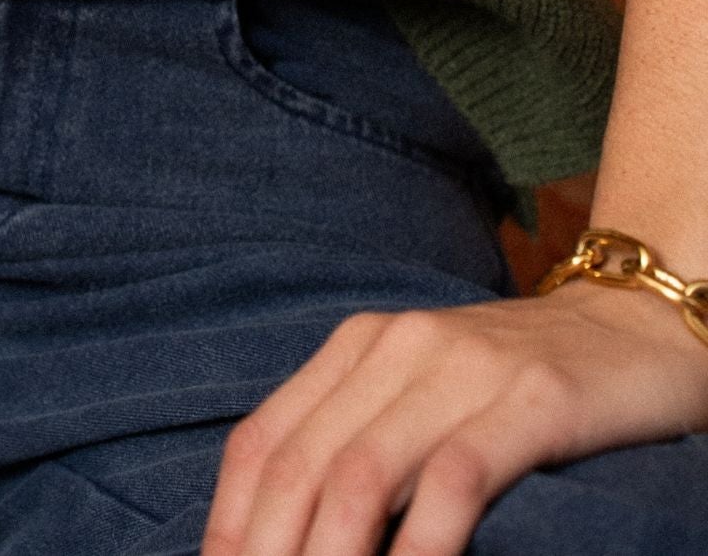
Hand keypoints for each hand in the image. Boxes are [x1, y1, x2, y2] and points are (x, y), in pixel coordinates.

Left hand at [199, 280, 707, 554]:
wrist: (633, 328)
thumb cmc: (517, 381)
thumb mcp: (421, 394)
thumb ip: (359, 437)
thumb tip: (290, 530)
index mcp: (358, 345)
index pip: (263, 440)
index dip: (228, 522)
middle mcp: (397, 347)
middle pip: (300, 464)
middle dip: (268, 551)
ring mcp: (463, 369)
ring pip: (362, 472)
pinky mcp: (531, 400)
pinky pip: (456, 476)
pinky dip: (421, 544)